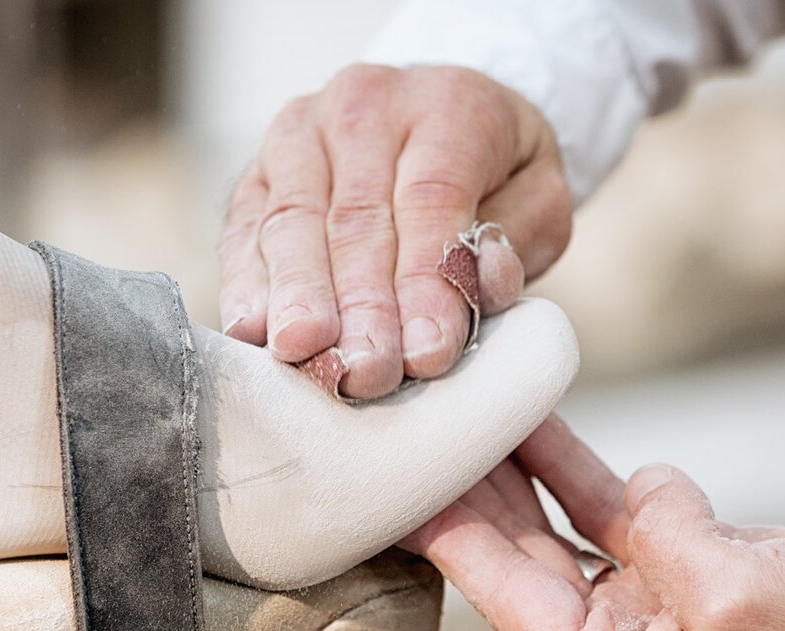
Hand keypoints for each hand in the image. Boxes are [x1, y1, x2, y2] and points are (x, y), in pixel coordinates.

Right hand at [219, 64, 571, 398]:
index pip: (431, 198)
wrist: (436, 121)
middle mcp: (364, 106)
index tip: (428, 354)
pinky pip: (245, 230)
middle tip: (365, 372)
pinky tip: (253, 330)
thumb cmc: (494, 174)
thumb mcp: (539, 197)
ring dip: (297, 298)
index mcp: (448, 105)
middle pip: (355, 216)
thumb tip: (479, 283)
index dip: (425, 281)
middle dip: (360, 305)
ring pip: (291, 220)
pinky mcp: (256, 171)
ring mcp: (300, 134)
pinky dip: (247, 283)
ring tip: (304, 355)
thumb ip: (516, 240)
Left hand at [401, 416, 784, 630]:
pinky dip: (586, 467)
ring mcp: (652, 607)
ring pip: (560, 525)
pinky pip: (616, 511)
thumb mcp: (743, 602)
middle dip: (467, 488)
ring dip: (520, 465)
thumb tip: (634, 492)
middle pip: (515, 556)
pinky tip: (546, 421)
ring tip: (467, 402)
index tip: (390, 474)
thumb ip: (663, 539)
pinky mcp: (691, 570)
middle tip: (415, 418)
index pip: (500, 594)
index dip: (444, 529)